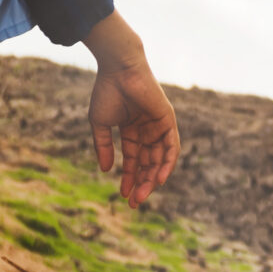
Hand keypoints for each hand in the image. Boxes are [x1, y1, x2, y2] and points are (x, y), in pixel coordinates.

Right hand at [84, 36, 179, 205]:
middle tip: (134, 202)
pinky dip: (167, 163)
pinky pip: (172, 147)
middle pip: (148, 162)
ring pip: (160, 158)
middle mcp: (147, 129)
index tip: (124, 195)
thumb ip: (103, 146)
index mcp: (131, 130)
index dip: (129, 177)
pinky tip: (159, 179)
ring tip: (143, 194)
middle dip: (142, 182)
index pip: (133, 159)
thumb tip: (106, 170)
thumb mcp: (100, 124)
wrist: (118, 69)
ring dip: (153, 178)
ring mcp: (159, 125)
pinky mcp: (168, 120)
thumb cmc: (107, 92)